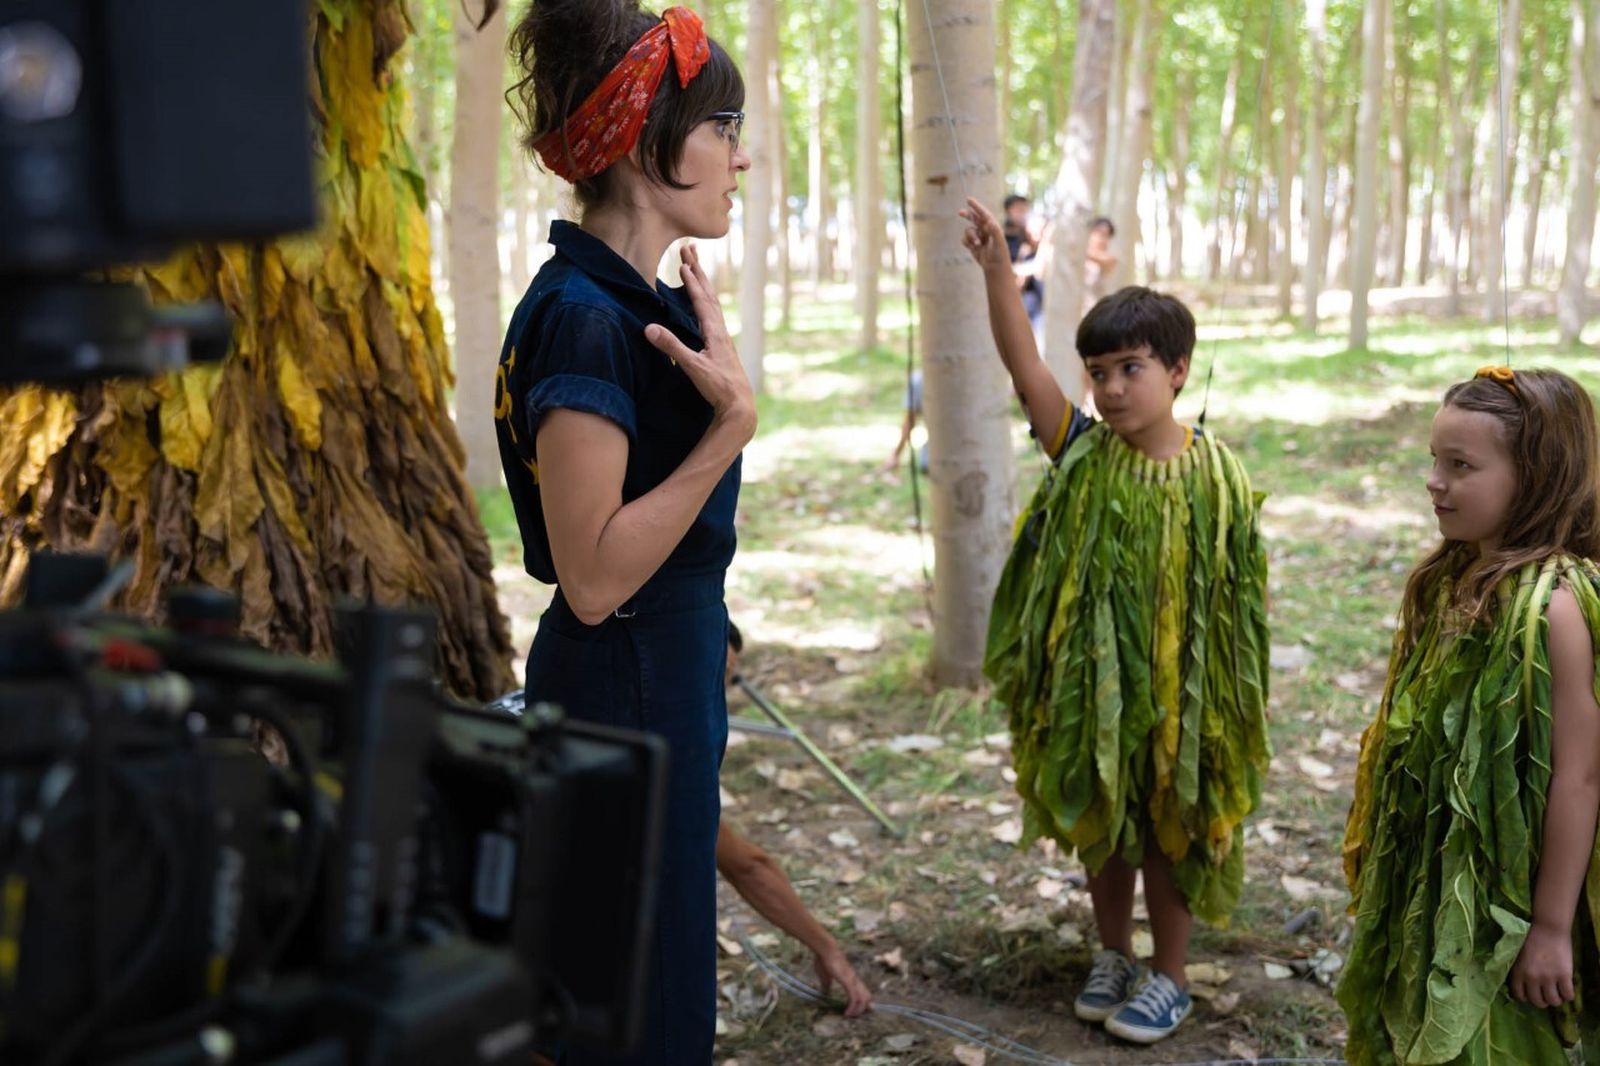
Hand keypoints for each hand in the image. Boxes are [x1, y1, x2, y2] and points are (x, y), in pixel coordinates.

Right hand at [644, 243, 755, 440]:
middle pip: (708, 294)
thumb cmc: (718, 387)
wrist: (739, 405)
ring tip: (696, 268)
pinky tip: (703, 306)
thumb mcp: (693, 367)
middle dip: (698, 271)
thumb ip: (672, 347)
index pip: (700, 300)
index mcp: (714, 332)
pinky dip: (706, 301)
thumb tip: (649, 328)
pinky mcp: (721, 347)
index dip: (691, 281)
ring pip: (712, 303)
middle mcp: (720, 331)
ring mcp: (722, 338)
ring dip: (703, 283)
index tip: (682, 261)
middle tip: (690, 248)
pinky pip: (713, 315)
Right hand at [813, 946, 872, 1016]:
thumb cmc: (824, 960)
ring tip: (849, 1016)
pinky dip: (852, 1008)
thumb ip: (827, 984)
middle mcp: (855, 980)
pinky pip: (855, 998)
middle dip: (862, 1009)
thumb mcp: (825, 976)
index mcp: (850, 978)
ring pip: (863, 999)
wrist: (826, 950)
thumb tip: (826, 992)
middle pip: (867, 997)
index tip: (857, 1011)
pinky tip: (846, 1013)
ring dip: (858, 1011)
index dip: (863, 1002)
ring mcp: (853, 981)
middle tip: (854, 1016)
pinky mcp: (848, 982)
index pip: (863, 992)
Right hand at [959, 197, 1011, 276]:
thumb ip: (994, 231)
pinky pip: (964, 239)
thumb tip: (988, 221)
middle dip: (967, 215)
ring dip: (971, 236)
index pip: (983, 214)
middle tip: (960, 213)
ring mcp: (978, 236)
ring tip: (977, 244)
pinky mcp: (972, 244)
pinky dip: (967, 242)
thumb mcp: (999, 242)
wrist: (995, 267)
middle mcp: (985, 229)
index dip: (976, 206)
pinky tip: (973, 248)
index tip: (968, 200)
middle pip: (973, 218)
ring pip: (968, 230)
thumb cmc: (1000, 254)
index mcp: (992, 226)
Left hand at [1510, 924, 1574, 1007]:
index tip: (1532, 994)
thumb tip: (1520, 987)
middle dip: (1542, 1001)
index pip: (1520, 996)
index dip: (1527, 998)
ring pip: (1553, 1001)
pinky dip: (1568, 995)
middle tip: (1546, 994)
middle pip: (1538, 1002)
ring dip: (1556, 999)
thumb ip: (1518, 972)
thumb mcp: (1517, 957)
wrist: (1548, 928)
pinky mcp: (1564, 976)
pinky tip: (1566, 989)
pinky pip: (1568, 995)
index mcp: (1518, 973)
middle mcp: (1532, 978)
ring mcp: (1548, 978)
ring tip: (1557, 992)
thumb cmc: (1531, 939)